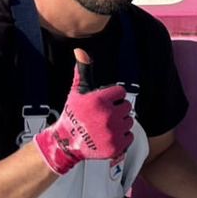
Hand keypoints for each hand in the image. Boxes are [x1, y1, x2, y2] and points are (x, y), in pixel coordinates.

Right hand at [34, 49, 133, 174]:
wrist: (67, 142)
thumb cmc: (73, 114)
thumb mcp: (77, 92)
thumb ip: (83, 71)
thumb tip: (80, 50)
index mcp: (100, 100)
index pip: (120, 92)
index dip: (112, 97)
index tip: (102, 103)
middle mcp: (107, 116)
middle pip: (127, 107)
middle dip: (117, 110)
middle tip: (102, 117)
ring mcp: (112, 133)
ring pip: (129, 122)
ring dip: (120, 124)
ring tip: (104, 127)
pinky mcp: (115, 147)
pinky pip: (129, 137)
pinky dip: (121, 138)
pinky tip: (107, 137)